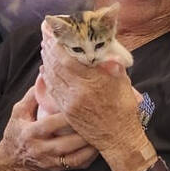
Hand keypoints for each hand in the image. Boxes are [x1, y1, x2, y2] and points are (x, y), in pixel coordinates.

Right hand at [0, 87, 100, 170]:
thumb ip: (32, 95)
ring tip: (103, 132)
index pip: (51, 124)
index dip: (67, 116)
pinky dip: (90, 157)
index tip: (82, 105)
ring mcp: (51, 161)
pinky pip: (79, 164)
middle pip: (66, 143)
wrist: (11, 162)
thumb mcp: (18, 112)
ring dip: (91, 146)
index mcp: (31, 133)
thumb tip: (45, 75)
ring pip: (75, 157)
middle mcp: (41, 149)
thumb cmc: (16, 133)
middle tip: (99, 120)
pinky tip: (98, 146)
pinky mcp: (59, 169)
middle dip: (83, 133)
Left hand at [38, 28, 153, 170]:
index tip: (53, 32)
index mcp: (93, 82)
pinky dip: (48, 77)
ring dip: (47, 61)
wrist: (118, 138)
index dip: (58, 44)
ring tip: (45, 48)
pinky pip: (53, 90)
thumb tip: (105, 49)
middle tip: (46, 35)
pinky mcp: (66, 111)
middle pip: (56, 65)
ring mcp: (70, 103)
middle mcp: (78, 92)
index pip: (68, 59)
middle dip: (49, 48)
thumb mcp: (122, 83)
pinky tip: (46, 69)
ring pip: (52, 77)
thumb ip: (112, 65)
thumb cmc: (124, 109)